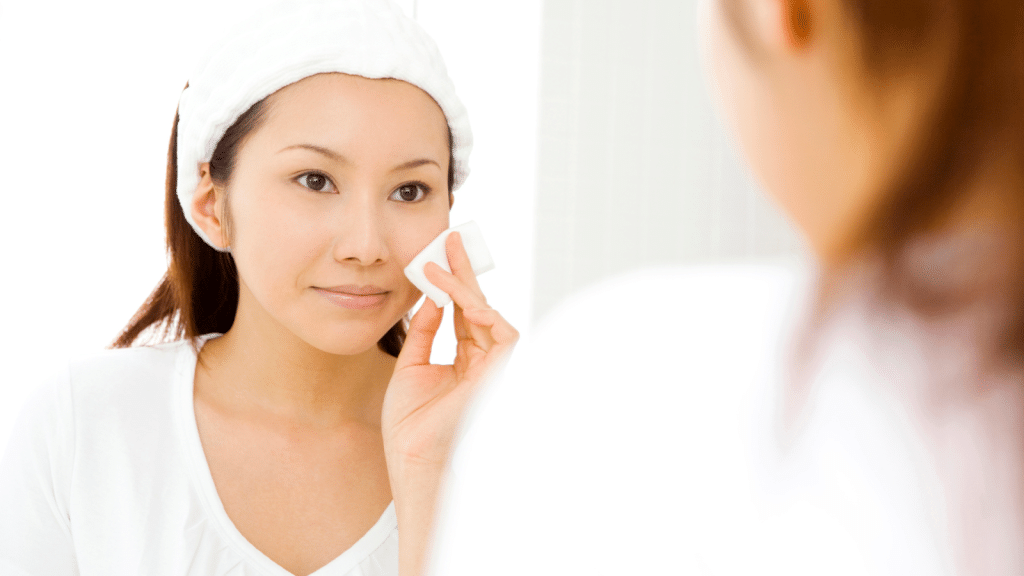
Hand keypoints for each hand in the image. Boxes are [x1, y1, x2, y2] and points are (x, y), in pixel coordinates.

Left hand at [382, 231, 518, 469]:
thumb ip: (424, 331)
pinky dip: (483, 312)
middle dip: (463, 271)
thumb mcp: (410, 364)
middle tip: (449, 240)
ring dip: (463, 288)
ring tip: (438, 269)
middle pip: (477, 305)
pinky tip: (460, 299)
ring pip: (488, 313)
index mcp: (465, 359)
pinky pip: (502, 332)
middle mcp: (483, 359)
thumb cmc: (410, 422)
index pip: (463, 312)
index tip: (438, 255)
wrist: (411, 455)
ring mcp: (493, 366)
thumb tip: (430, 297)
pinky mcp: (500, 373)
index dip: (452, 283)